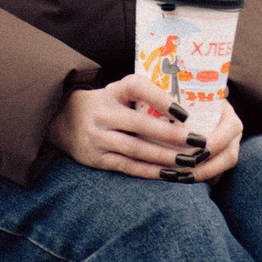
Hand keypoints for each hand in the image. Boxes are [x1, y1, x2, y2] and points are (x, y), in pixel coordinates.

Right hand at [51, 74, 243, 182]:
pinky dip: (150, 172)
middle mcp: (103, 114)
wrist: (64, 121)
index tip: (184, 110)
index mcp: (112, 92)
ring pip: (136, 149)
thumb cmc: (105, 105)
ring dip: (165, 157)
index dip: (159, 98)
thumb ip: (144, 94)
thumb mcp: (117, 92)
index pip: (136, 87)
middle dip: (171, 135)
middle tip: (198, 141)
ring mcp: (99, 138)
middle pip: (140, 125)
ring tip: (189, 161)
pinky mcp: (98, 159)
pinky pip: (128, 167)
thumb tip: (189, 99)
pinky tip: (171, 175)